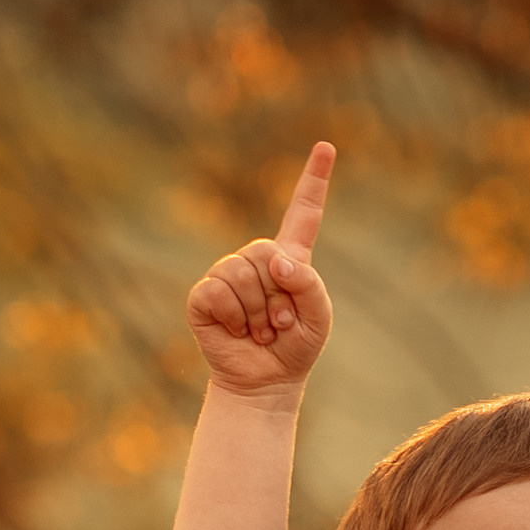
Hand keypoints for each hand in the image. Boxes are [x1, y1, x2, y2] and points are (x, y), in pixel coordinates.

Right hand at [185, 140, 334, 399]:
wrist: (265, 382)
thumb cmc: (295, 347)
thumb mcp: (318, 316)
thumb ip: (308, 283)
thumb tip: (274, 262)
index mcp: (290, 259)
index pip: (303, 212)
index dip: (314, 180)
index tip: (326, 146)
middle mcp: (256, 260)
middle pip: (265, 250)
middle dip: (277, 295)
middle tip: (278, 325)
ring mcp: (226, 275)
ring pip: (241, 272)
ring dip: (256, 311)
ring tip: (260, 332)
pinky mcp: (203, 295)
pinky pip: (218, 291)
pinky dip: (234, 317)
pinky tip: (237, 332)